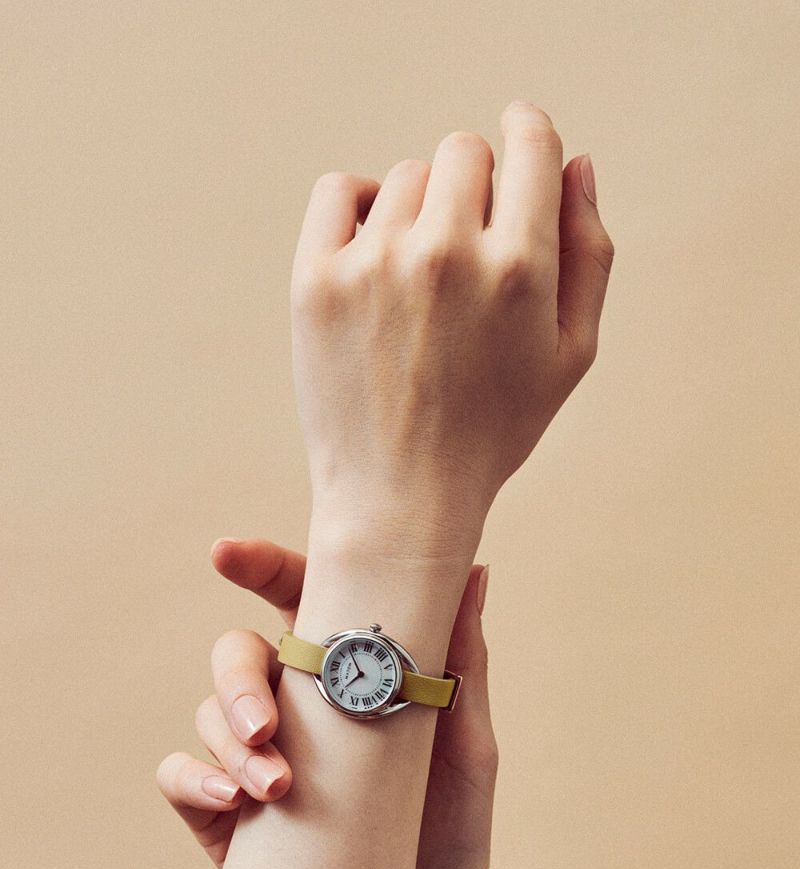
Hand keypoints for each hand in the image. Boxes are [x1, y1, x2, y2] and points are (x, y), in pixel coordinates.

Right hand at [157, 537, 532, 868]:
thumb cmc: (453, 820)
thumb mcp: (465, 735)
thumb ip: (460, 656)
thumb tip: (474, 571)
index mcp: (342, 669)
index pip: (294, 600)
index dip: (260, 567)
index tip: (229, 553)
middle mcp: (293, 700)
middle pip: (237, 652)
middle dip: (237, 677)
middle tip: (268, 724)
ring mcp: (255, 752)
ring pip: (208, 710)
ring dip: (231, 739)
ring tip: (275, 784)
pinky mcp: (224, 808)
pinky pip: (179, 774)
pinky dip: (195, 777)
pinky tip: (234, 799)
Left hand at [291, 100, 613, 558]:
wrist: (400, 495)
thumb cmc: (494, 428)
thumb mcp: (571, 354)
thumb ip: (589, 252)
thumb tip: (577, 164)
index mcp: (520, 269)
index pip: (531, 143)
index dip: (530, 134)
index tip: (521, 139)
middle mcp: (446, 253)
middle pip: (465, 152)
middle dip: (477, 186)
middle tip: (470, 247)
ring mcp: (374, 262)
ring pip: (406, 177)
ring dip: (421, 211)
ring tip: (421, 281)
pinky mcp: (315, 279)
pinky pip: (340, 191)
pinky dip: (359, 203)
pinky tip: (375, 244)